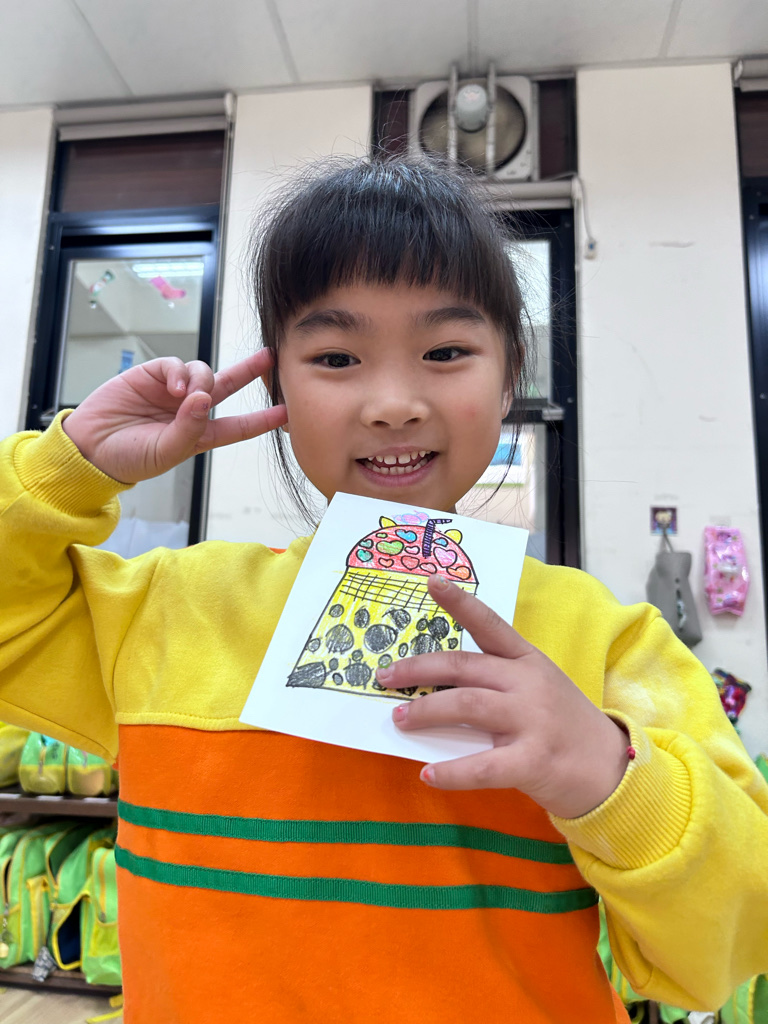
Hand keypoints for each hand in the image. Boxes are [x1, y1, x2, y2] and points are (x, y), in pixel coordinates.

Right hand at [61, 352, 286, 482]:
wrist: (92, 446)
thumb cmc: (130, 457)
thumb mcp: (166, 451)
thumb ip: (188, 427)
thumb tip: (204, 398)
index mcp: (200, 435)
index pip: (238, 426)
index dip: (262, 419)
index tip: (287, 412)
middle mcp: (191, 410)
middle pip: (228, 386)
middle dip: (250, 370)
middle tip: (271, 356)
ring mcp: (173, 391)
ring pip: (203, 372)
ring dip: (202, 379)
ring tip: (186, 396)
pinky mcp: (153, 374)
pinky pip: (176, 365)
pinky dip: (180, 372)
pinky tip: (174, 386)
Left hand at [378, 575, 629, 818]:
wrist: (614, 770)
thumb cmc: (565, 727)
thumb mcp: (538, 690)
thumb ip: (497, 684)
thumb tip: (436, 693)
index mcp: (528, 661)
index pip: (489, 624)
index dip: (459, 602)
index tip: (430, 582)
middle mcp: (529, 683)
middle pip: (463, 667)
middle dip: (418, 669)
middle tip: (385, 677)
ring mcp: (532, 721)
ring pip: (466, 706)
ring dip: (426, 711)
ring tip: (400, 719)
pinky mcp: (532, 761)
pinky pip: (482, 765)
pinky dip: (451, 772)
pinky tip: (429, 774)